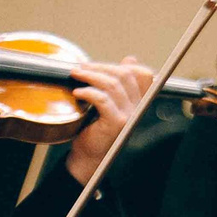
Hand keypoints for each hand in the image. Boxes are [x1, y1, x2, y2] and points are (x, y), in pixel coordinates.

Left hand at [63, 58, 154, 183]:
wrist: (89, 156)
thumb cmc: (95, 130)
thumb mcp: (107, 103)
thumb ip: (117, 84)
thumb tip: (130, 60)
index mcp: (138, 101)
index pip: (140, 75)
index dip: (121, 65)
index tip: (97, 66)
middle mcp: (138, 107)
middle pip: (124, 75)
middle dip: (100, 67)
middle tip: (80, 68)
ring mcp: (129, 115)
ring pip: (113, 85)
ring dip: (91, 76)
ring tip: (76, 75)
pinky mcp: (116, 122)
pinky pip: (102, 99)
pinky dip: (87, 92)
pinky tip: (77, 92)